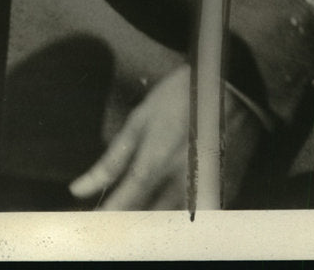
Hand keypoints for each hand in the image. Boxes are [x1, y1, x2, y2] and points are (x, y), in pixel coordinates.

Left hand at [68, 64, 261, 209]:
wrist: (235, 86)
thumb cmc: (182, 97)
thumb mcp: (140, 120)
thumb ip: (111, 160)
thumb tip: (78, 189)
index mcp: (154, 164)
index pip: (122, 207)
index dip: (105, 221)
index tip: (93, 226)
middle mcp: (179, 185)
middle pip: (147, 224)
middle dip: (130, 226)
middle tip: (119, 221)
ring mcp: (204, 193)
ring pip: (173, 227)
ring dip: (156, 225)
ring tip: (146, 217)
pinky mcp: (224, 196)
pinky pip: (197, 218)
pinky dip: (181, 218)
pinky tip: (173, 205)